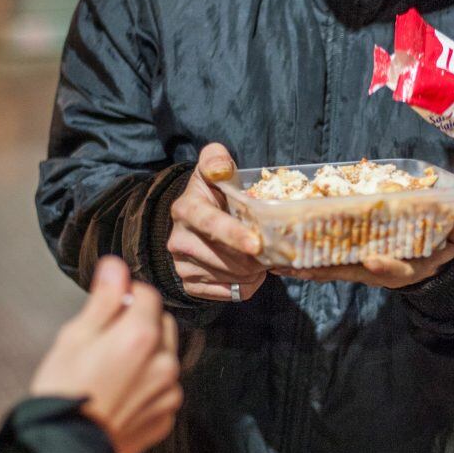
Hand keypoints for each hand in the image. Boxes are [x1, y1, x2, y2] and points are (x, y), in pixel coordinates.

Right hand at [30, 257, 182, 452]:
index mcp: (141, 335)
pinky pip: (164, 389)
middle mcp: (165, 362)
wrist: (65, 449)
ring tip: (113, 372)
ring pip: (166, 357)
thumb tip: (117, 267)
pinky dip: (149, 386)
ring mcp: (169, 392)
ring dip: (148, 356)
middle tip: (108, 341)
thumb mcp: (75, 337)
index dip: (128, 296)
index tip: (110, 308)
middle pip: (163, 324)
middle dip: (142, 324)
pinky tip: (121, 394)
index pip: (149, 294)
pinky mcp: (167, 417)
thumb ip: (104, 299)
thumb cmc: (64, 390)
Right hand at [168, 143, 266, 301]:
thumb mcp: (212, 167)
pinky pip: (231, 293)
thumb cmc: (213, 191)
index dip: (234, 235)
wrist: (195, 218)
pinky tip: (248, 269)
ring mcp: (181, 265)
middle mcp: (178, 239)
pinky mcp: (190, 285)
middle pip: (227, 257)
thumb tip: (220, 166)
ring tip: (260, 255)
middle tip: (275, 247)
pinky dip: (247, 284)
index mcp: (185, 209)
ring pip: (232, 276)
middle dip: (256, 256)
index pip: (210, 224)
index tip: (256, 244)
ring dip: (255, 269)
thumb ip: (216, 159)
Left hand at [272, 209, 453, 288]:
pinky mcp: (350, 258)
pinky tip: (283, 254)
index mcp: (405, 268)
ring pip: (330, 268)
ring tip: (277, 261)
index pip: (395, 270)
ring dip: (305, 266)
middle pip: (348, 272)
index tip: (374, 260)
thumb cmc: (444, 242)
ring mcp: (361, 266)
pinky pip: (326, 259)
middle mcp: (378, 270)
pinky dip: (305, 258)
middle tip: (295, 266)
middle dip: (322, 270)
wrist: (433, 254)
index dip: (385, 266)